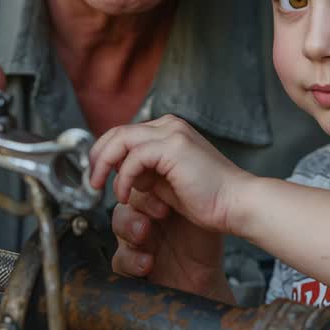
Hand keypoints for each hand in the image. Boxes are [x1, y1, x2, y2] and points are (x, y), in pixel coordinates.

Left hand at [90, 115, 251, 234]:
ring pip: (121, 139)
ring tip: (101, 187)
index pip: (126, 133)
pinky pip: (134, 157)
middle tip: (92, 181)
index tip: (97, 176)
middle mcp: (170, 125)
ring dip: (105, 164)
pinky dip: (124, 177)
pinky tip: (125, 195)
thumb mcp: (167, 182)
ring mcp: (172, 133)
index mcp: (170, 130)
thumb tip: (122, 172)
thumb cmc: (209, 199)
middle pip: (118, 131)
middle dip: (98, 156)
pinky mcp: (173, 147)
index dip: (105, 153)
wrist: (237, 204)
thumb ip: (146, 172)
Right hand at [109, 190, 231, 301]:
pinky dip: (130, 261)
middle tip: (153, 215)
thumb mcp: (196, 207)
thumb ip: (173, 188)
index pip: (135, 184)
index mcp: (157, 199)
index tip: (152, 192)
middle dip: (133, 210)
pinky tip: (146, 262)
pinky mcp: (131, 265)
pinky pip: (118, 260)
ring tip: (144, 235)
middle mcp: (144, 217)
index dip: (137, 186)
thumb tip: (159, 167)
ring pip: (117, 229)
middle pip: (122, 205)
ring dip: (128, 230)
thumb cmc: (205, 242)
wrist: (207, 279)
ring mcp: (136, 242)